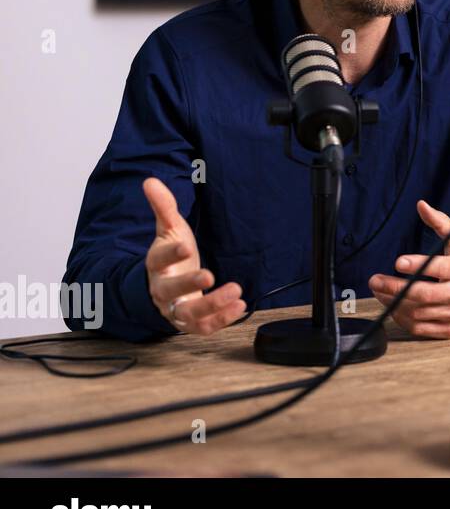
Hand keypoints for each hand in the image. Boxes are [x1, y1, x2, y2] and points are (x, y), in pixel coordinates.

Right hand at [142, 177, 244, 334]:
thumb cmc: (171, 256)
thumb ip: (163, 207)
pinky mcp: (189, 323)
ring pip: (188, 314)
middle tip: (208, 275)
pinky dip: (222, 320)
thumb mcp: (168, 229)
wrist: (164, 287)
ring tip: (236, 293)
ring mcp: (175, 308)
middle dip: (188, 284)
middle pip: (169, 290)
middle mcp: (162, 290)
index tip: (185, 245)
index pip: (158, 259)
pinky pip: (204, 327)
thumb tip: (150, 181)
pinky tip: (241, 306)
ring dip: (212, 305)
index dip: (170, 253)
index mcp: (155, 265)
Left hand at [368, 201, 449, 339]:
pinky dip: (402, 318)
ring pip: (417, 312)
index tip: (398, 262)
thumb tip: (421, 205)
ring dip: (392, 302)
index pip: (439, 267)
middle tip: (375, 280)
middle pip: (423, 294)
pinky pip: (419, 328)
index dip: (418, 265)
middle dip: (394, 287)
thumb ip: (440, 223)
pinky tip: (393, 306)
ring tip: (380, 291)